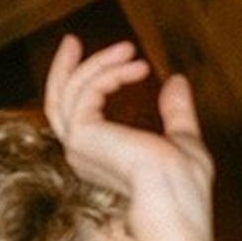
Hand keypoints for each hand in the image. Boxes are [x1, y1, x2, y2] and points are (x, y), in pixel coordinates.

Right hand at [44, 37, 213, 223]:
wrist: (176, 200)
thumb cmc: (184, 184)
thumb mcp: (183, 139)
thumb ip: (176, 112)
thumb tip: (176, 80)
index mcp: (99, 157)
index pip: (79, 115)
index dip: (90, 84)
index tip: (116, 60)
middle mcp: (81, 153)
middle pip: (57, 102)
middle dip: (64, 68)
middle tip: (72, 40)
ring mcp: (77, 144)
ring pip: (69, 90)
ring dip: (97, 62)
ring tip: (128, 48)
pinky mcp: (82, 133)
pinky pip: (88, 88)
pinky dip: (112, 72)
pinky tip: (139, 67)